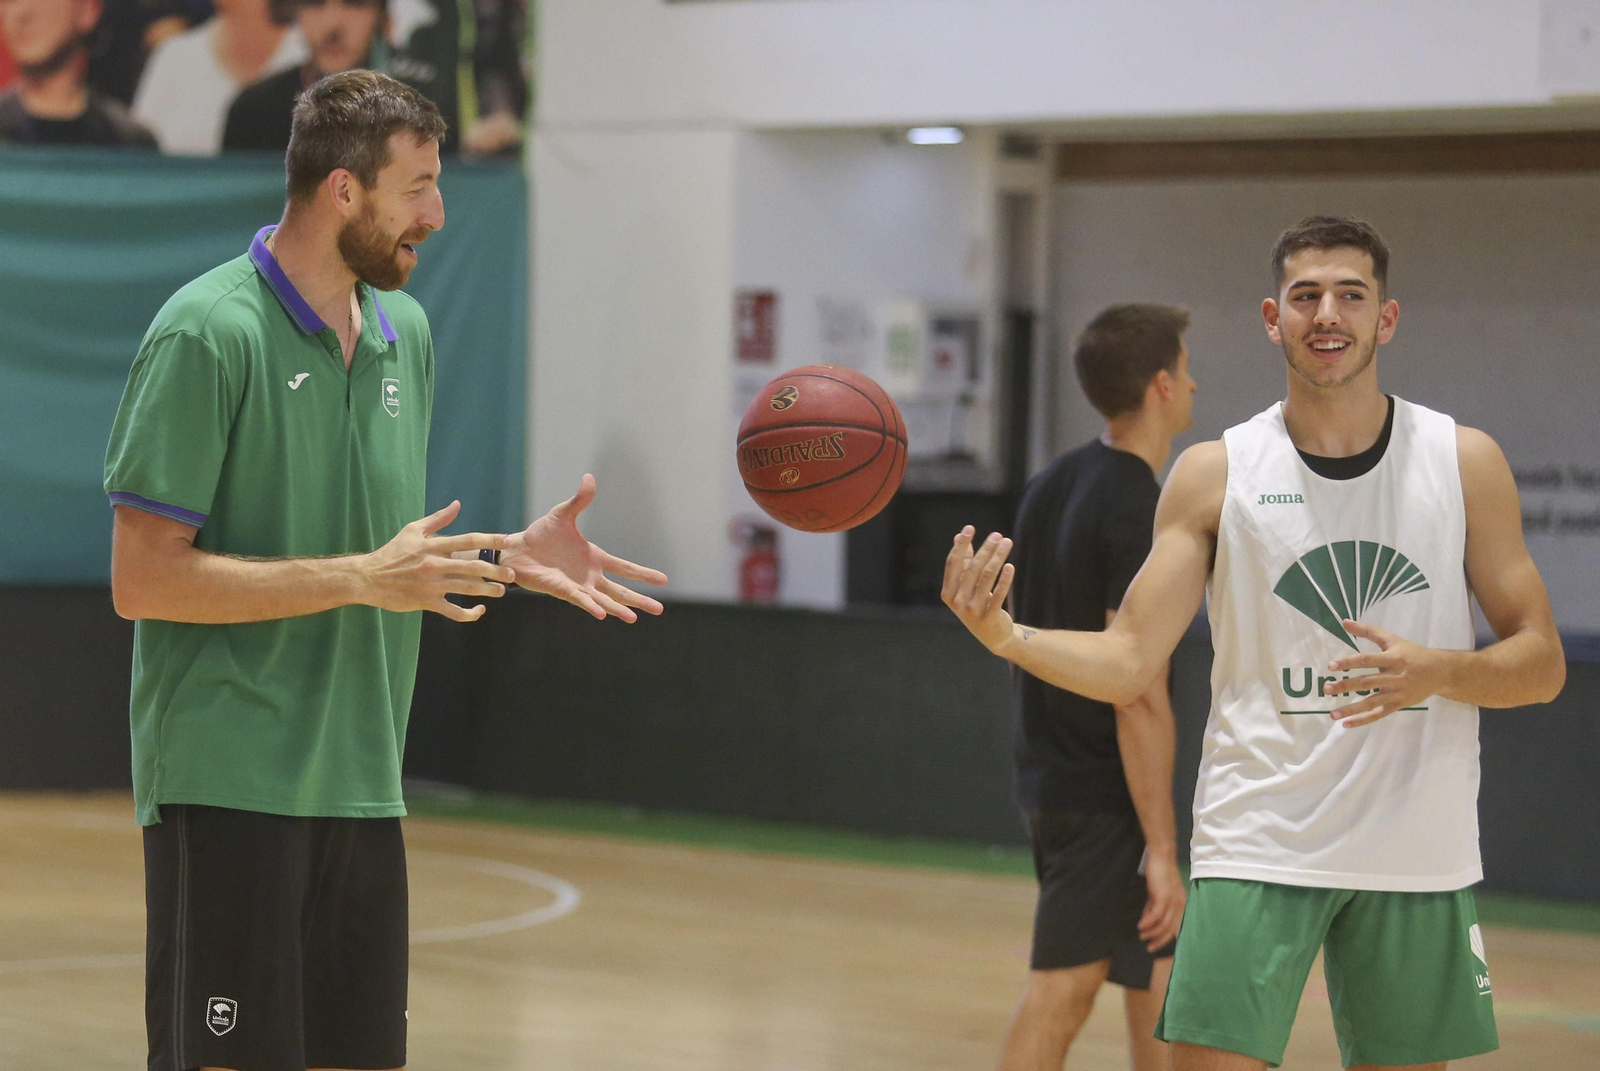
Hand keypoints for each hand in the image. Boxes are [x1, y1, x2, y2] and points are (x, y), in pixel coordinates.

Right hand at [364, 500, 512, 621]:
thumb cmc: (392, 552)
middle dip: (496, 571)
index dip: (490, 540)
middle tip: (511, 574)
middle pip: (472, 566)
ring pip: (466, 588)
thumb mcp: (412, 530)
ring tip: (501, 591)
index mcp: (433, 545)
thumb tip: (457, 504)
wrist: (368, 577)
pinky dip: (468, 613)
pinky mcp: (426, 602)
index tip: (508, 541)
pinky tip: (479, 611)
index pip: (468, 540)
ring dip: (487, 590)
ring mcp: (431, 585)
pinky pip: (452, 611)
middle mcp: (435, 564)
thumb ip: (438, 520)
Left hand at [505, 474, 667, 620]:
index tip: (664, 580)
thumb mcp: (562, 514)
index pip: (625, 568)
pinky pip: (580, 600)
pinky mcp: (562, 590)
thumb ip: (579, 500)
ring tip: (634, 619)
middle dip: (639, 600)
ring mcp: (578, 585)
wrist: (517, 549)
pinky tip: (602, 614)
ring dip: (618, 609)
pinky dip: (591, 606)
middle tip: (660, 610)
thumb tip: (590, 477)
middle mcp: (590, 575)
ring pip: (604, 600)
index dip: (644, 574)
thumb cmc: (540, 534)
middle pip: (620, 590)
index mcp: (595, 558)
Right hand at [941, 526, 1016, 653]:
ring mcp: (973, 610)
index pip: (953, 564)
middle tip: (997, 534)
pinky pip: (998, 594)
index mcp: (948, 593)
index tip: (970, 528)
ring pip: (986, 577)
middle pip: (972, 568)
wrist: (994, 637)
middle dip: (985, 549)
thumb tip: (959, 536)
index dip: (961, 545)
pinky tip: (1009, 566)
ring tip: (1006, 542)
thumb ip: (962, 563)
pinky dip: (1004, 579)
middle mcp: (958, 602)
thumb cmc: (978, 605)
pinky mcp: (990, 617)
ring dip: (997, 557)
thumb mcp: (966, 587)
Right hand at [1138, 849, 1185, 951]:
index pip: (1174, 927)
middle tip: (1149, 947)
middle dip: (1159, 940)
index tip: (1154, 945)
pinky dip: (1148, 922)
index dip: (1165, 938)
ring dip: (1151, 932)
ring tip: (1141, 935)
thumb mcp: (1156, 893)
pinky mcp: (1164, 896)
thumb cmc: (1159, 872)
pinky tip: (1140, 925)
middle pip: (1170, 929)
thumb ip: (1153, 906)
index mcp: (1180, 904)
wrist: (1161, 856)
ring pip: (1163, 924)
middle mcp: (1179, 905)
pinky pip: (1156, 915)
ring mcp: (1172, 901)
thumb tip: (1147, 920)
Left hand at [1323, 620, 1449, 727]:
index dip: (1349, 663)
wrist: (1440, 672)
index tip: (1331, 666)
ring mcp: (1397, 693)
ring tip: (1332, 714)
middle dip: (1346, 686)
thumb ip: (1368, 631)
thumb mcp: (1392, 639)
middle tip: (1326, 689)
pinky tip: (1347, 723)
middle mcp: (1395, 676)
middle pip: (1367, 683)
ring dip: (1351, 709)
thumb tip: (1344, 621)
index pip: (1367, 660)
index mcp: (1393, 658)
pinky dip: (1363, 720)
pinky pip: (1379, 714)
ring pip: (1372, 702)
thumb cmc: (1412, 653)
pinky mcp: (1399, 705)